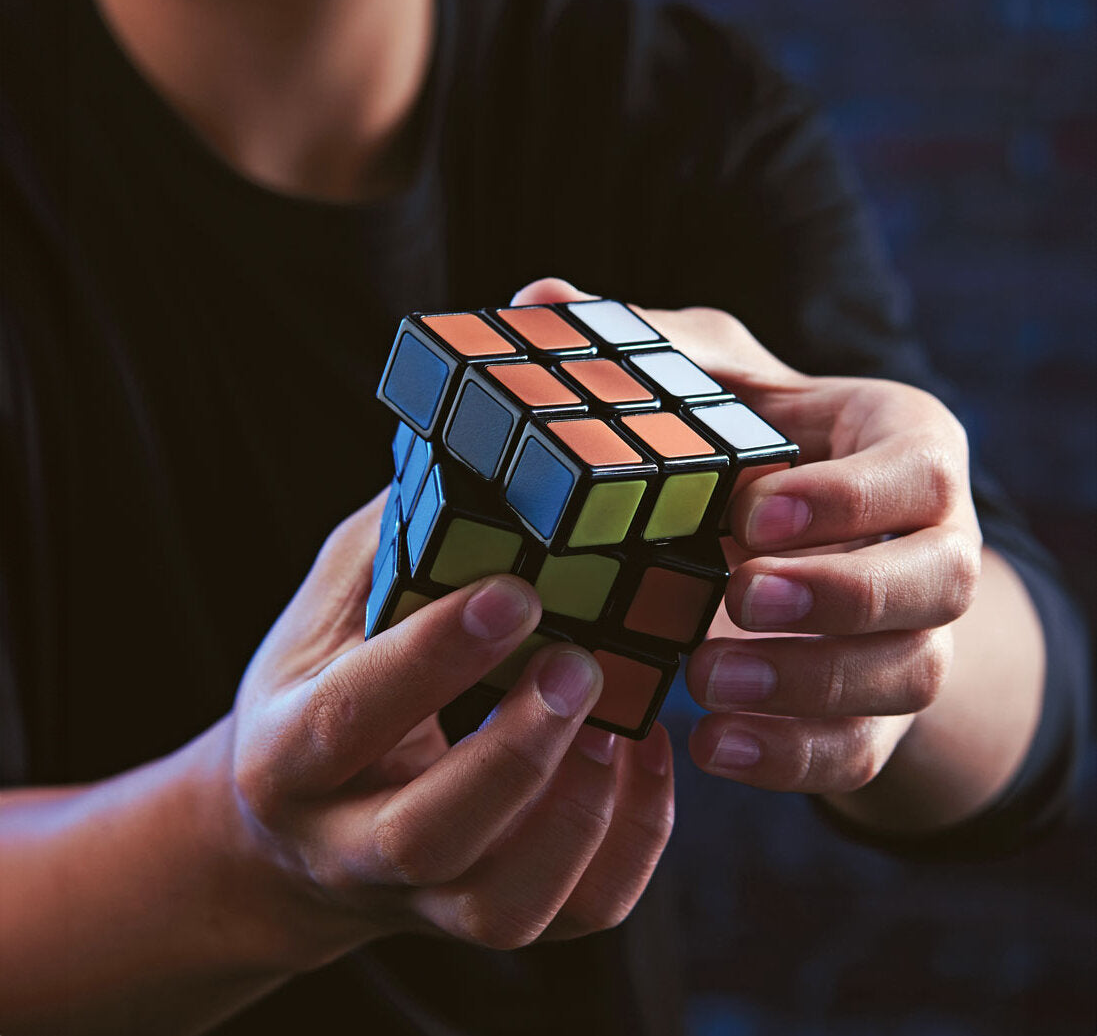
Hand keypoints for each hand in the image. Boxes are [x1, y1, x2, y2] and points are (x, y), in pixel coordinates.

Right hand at [228, 489, 673, 965]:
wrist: (290, 830)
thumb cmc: (319, 685)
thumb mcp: (332, 604)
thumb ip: (400, 543)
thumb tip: (489, 452)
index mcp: (289, 752)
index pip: (350, 717)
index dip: (433, 658)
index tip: (515, 590)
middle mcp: (345, 841)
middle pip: (428, 835)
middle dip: (516, 753)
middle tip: (578, 666)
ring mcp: (420, 900)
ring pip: (504, 904)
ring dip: (580, 813)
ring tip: (626, 721)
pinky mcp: (482, 919)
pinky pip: (572, 914)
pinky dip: (631, 842)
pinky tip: (646, 754)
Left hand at [512, 278, 980, 799]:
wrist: (804, 547)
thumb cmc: (758, 446)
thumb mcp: (716, 387)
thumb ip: (647, 347)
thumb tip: (534, 299)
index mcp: (908, 452)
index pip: (917, 474)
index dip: (846, 499)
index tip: (753, 511)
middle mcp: (934, 547)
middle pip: (941, 581)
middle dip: (845, 596)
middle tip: (742, 596)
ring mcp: (915, 636)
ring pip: (907, 675)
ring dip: (811, 687)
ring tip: (707, 681)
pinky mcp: (878, 710)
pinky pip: (862, 749)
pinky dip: (794, 756)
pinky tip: (715, 746)